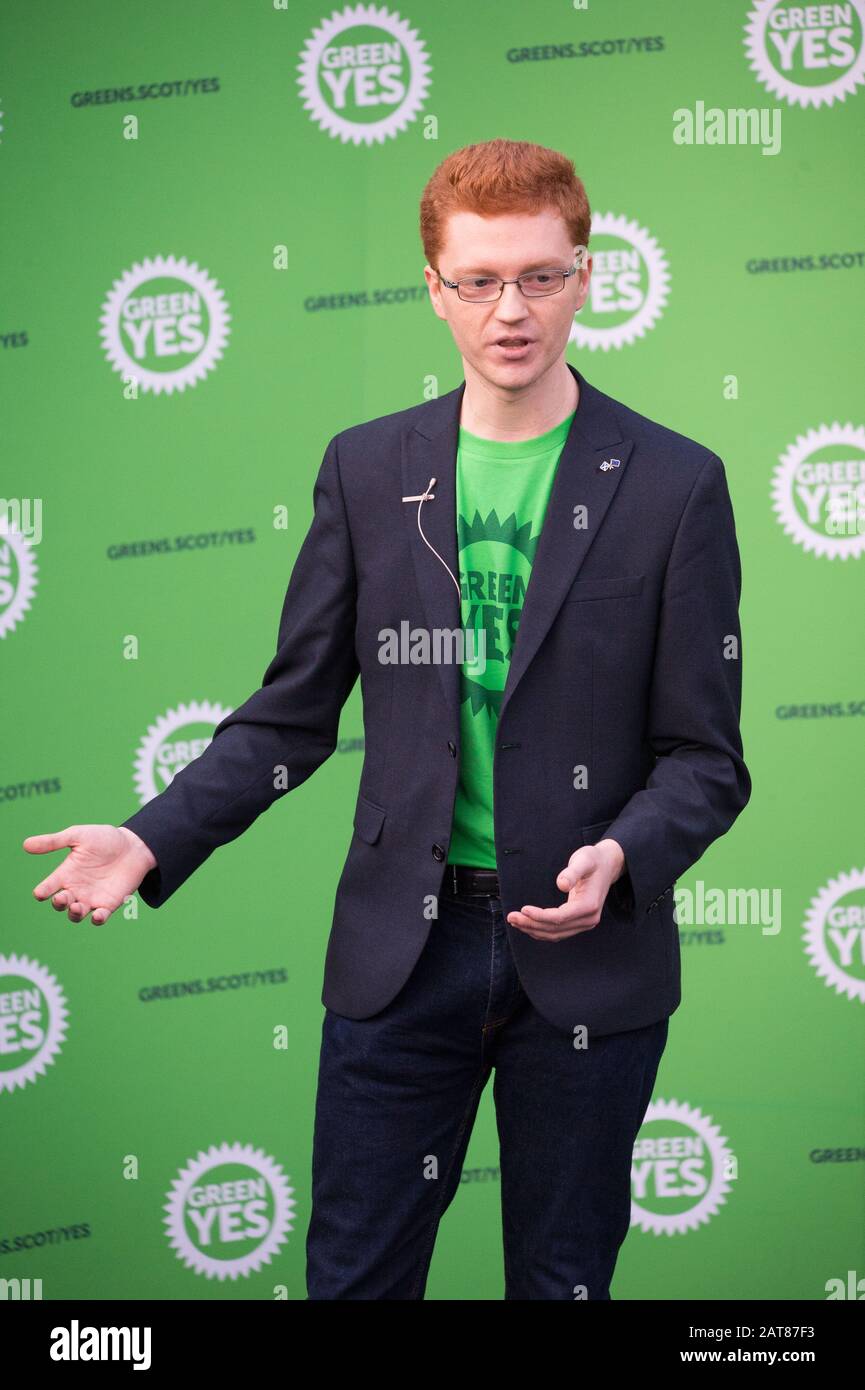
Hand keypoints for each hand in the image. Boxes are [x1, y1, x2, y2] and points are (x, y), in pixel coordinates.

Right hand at [24, 824, 157, 924]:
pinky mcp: (109, 904)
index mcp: (66, 874)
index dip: (42, 891)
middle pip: (60, 904)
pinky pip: (99, 918)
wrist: (134, 845)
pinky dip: (97, 919)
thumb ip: (54, 842)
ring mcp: (92, 898)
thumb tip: (25, 844)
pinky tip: (97, 915)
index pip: (48, 887)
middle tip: (62, 897)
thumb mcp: (78, 836)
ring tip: (77, 907)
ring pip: (76, 914)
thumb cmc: (105, 839)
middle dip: (59, 903)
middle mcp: (76, 889)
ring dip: (74, 914)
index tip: (40, 893)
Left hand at [506, 838, 624, 941]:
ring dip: (533, 929)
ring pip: (555, 934)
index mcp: (589, 905)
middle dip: (531, 924)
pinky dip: (541, 930)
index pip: (560, 917)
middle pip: (556, 928)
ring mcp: (585, 923)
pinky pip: (558, 932)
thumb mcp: (584, 860)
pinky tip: (527, 925)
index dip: (540, 916)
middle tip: (511, 917)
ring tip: (514, 921)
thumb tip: (561, 884)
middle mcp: (589, 919)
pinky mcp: (579, 923)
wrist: (607, 865)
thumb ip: (572, 872)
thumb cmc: (593, 860)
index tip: (523, 909)